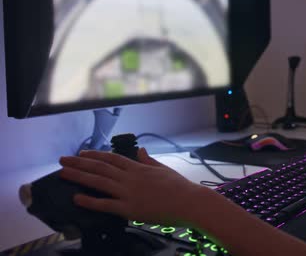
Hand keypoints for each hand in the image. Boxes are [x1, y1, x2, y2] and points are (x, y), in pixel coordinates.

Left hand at [59, 148, 203, 226]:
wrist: (189, 201)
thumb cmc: (179, 186)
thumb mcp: (163, 169)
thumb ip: (148, 160)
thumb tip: (140, 150)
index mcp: (138, 168)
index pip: (112, 158)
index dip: (95, 155)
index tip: (81, 153)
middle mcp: (130, 177)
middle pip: (100, 167)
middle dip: (79, 162)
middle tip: (62, 160)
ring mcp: (129, 192)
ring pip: (99, 182)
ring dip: (79, 176)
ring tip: (63, 173)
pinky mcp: (129, 208)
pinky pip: (105, 204)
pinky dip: (90, 201)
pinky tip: (77, 198)